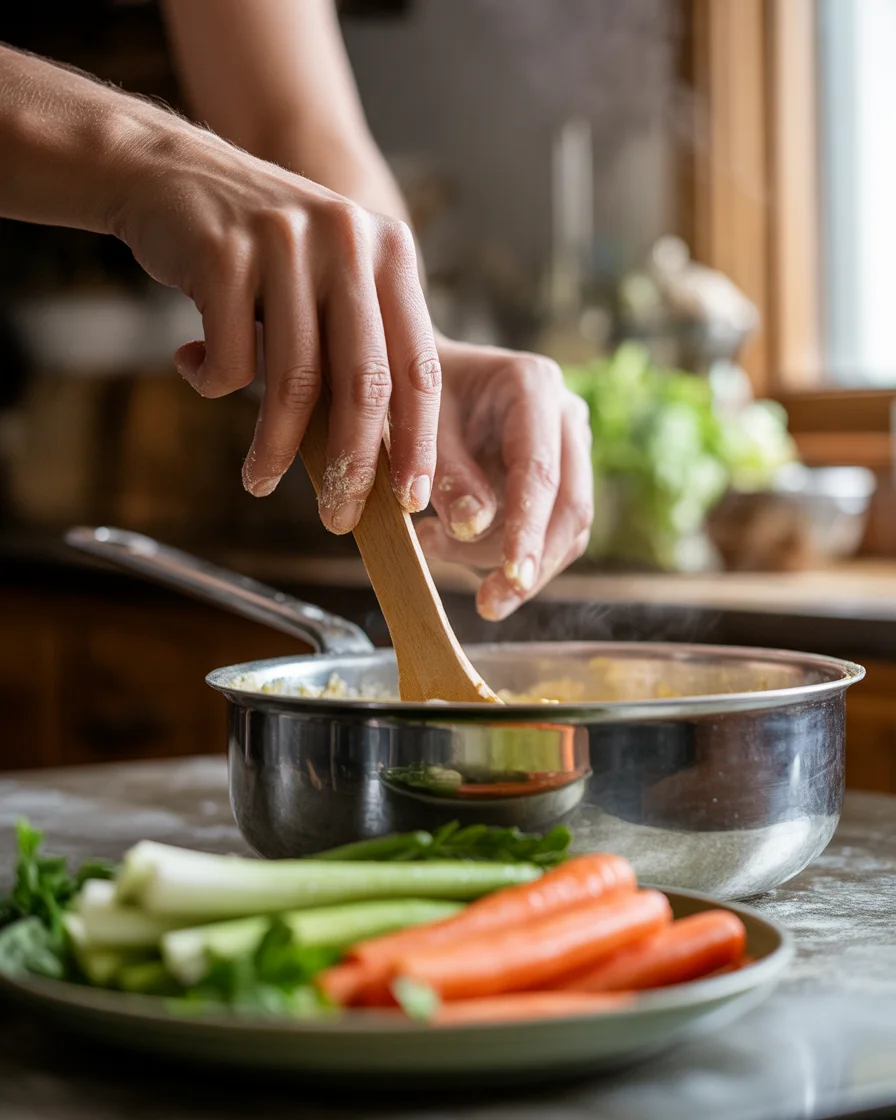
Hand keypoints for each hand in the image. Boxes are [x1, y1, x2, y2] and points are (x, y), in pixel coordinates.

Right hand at [113, 126, 439, 531]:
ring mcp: (287, 241)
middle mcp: (348, 239)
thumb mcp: (326, 283)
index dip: (418, 441)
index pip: (419, 365)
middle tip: (339, 518)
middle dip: (354, 465)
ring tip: (259, 480)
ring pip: (296, 381)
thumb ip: (358, 349)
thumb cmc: (259, 256)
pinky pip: (232, 361)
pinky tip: (197, 369)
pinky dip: (216, 384)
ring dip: (276, 447)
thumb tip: (374, 463)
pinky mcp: (225, 253)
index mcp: (389, 252)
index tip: (410, 499)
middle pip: (364, 382)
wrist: (169, 174)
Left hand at [416, 337, 593, 619]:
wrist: (414, 375)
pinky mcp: (558, 478)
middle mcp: (564, 414)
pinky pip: (548, 533)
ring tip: (432, 543)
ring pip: (564, 530)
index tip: (512, 577)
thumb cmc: (411, 393)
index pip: (541, 471)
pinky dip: (502, 555)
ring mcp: (567, 447)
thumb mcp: (415, 425)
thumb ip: (445, 473)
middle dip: (531, 563)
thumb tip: (474, 526)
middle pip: (571, 507)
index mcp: (532, 384)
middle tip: (489, 604)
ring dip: (506, 562)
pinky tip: (443, 542)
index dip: (528, 530)